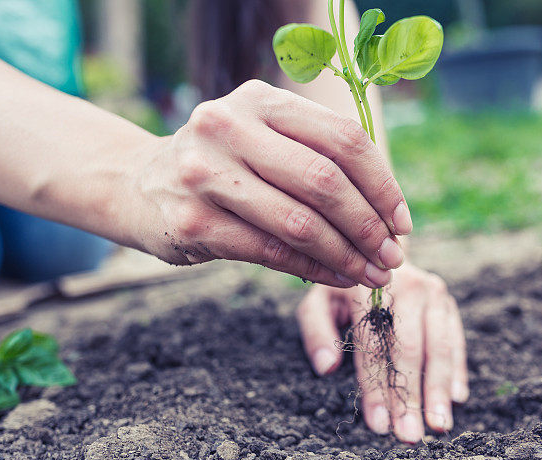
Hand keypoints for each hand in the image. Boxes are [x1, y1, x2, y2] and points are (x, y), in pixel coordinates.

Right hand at [130, 80, 410, 287]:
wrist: (139, 184)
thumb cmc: (224, 166)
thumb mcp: (264, 139)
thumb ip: (318, 158)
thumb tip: (389, 214)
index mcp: (260, 99)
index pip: (343, 140)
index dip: (383, 185)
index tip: (402, 222)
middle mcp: (229, 126)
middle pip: (326, 181)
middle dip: (369, 226)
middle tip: (393, 257)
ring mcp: (205, 173)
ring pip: (301, 222)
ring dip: (348, 256)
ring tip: (373, 275)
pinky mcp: (192, 221)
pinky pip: (272, 251)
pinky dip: (314, 269)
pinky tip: (338, 278)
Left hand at [296, 263, 468, 442]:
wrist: (374, 253)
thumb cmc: (341, 290)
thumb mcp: (317, 303)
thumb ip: (316, 332)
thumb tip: (326, 368)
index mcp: (369, 288)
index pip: (373, 346)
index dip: (376, 388)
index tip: (379, 425)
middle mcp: (407, 286)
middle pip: (410, 351)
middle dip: (410, 398)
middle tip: (410, 437)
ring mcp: (432, 292)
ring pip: (439, 347)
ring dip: (438, 391)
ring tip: (438, 427)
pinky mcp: (448, 302)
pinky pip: (456, 339)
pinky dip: (457, 370)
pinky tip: (457, 399)